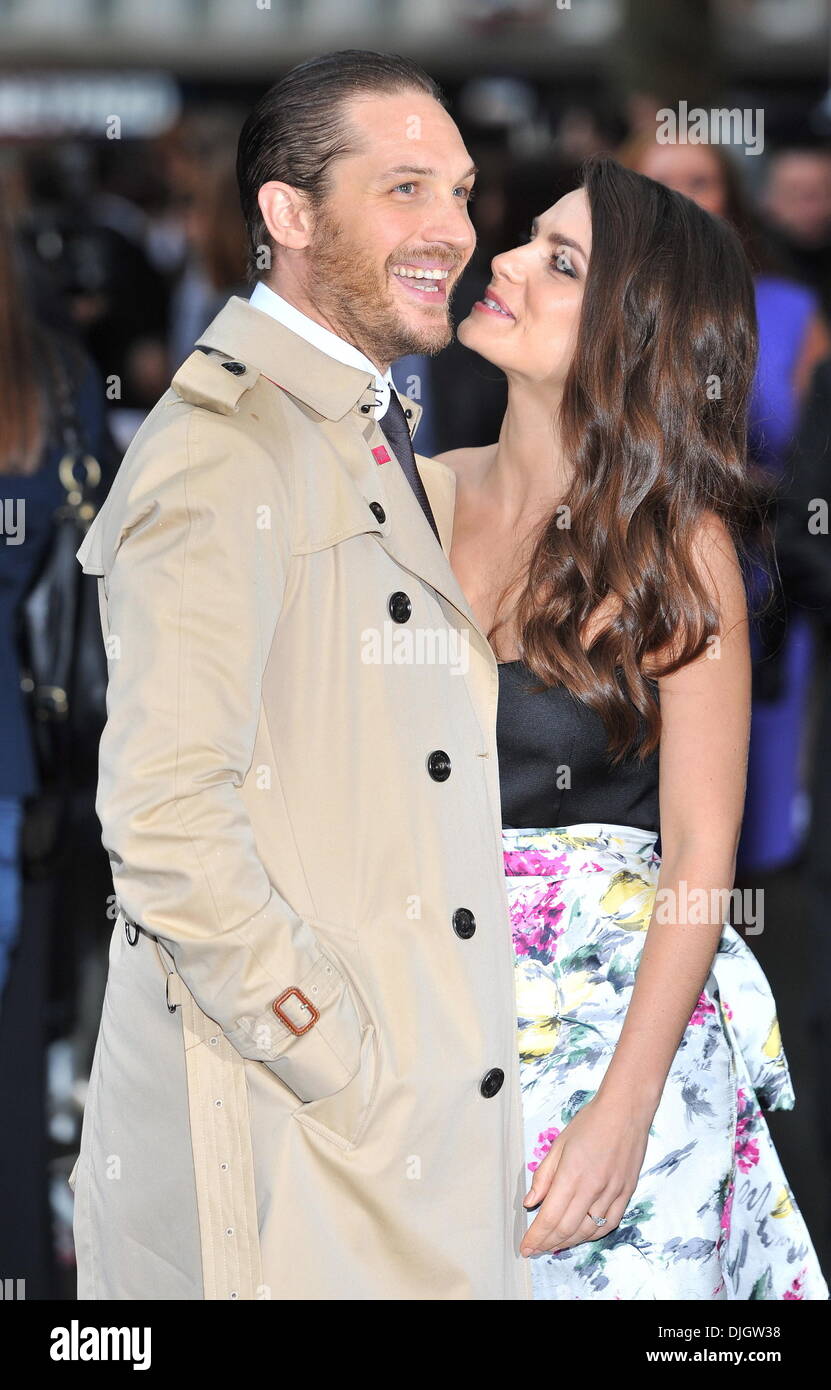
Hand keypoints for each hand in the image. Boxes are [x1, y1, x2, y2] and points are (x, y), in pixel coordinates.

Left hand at [519, 1091, 652, 1257]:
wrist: (626, 1111)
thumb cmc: (590, 1122)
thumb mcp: (559, 1144)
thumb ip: (543, 1176)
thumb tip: (530, 1203)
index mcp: (571, 1174)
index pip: (550, 1217)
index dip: (535, 1237)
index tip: (525, 1247)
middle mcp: (592, 1188)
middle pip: (566, 1229)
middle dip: (547, 1244)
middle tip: (535, 1250)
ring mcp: (612, 1192)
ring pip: (587, 1230)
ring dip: (568, 1242)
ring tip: (553, 1245)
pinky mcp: (626, 1193)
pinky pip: (609, 1224)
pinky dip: (592, 1235)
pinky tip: (581, 1235)